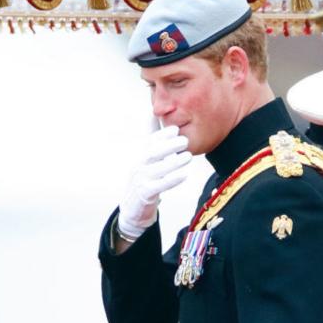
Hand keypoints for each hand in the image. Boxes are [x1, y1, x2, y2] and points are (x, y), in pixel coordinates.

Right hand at [117, 125, 191, 239]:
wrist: (133, 207)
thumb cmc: (144, 178)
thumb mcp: (146, 157)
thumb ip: (151, 138)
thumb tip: (153, 114)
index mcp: (139, 155)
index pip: (149, 141)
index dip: (161, 134)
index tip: (175, 129)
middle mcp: (138, 166)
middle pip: (152, 153)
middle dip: (168, 145)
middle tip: (185, 141)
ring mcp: (141, 180)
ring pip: (157, 169)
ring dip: (174, 162)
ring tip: (188, 156)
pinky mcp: (145, 194)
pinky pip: (158, 186)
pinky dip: (171, 180)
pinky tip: (183, 175)